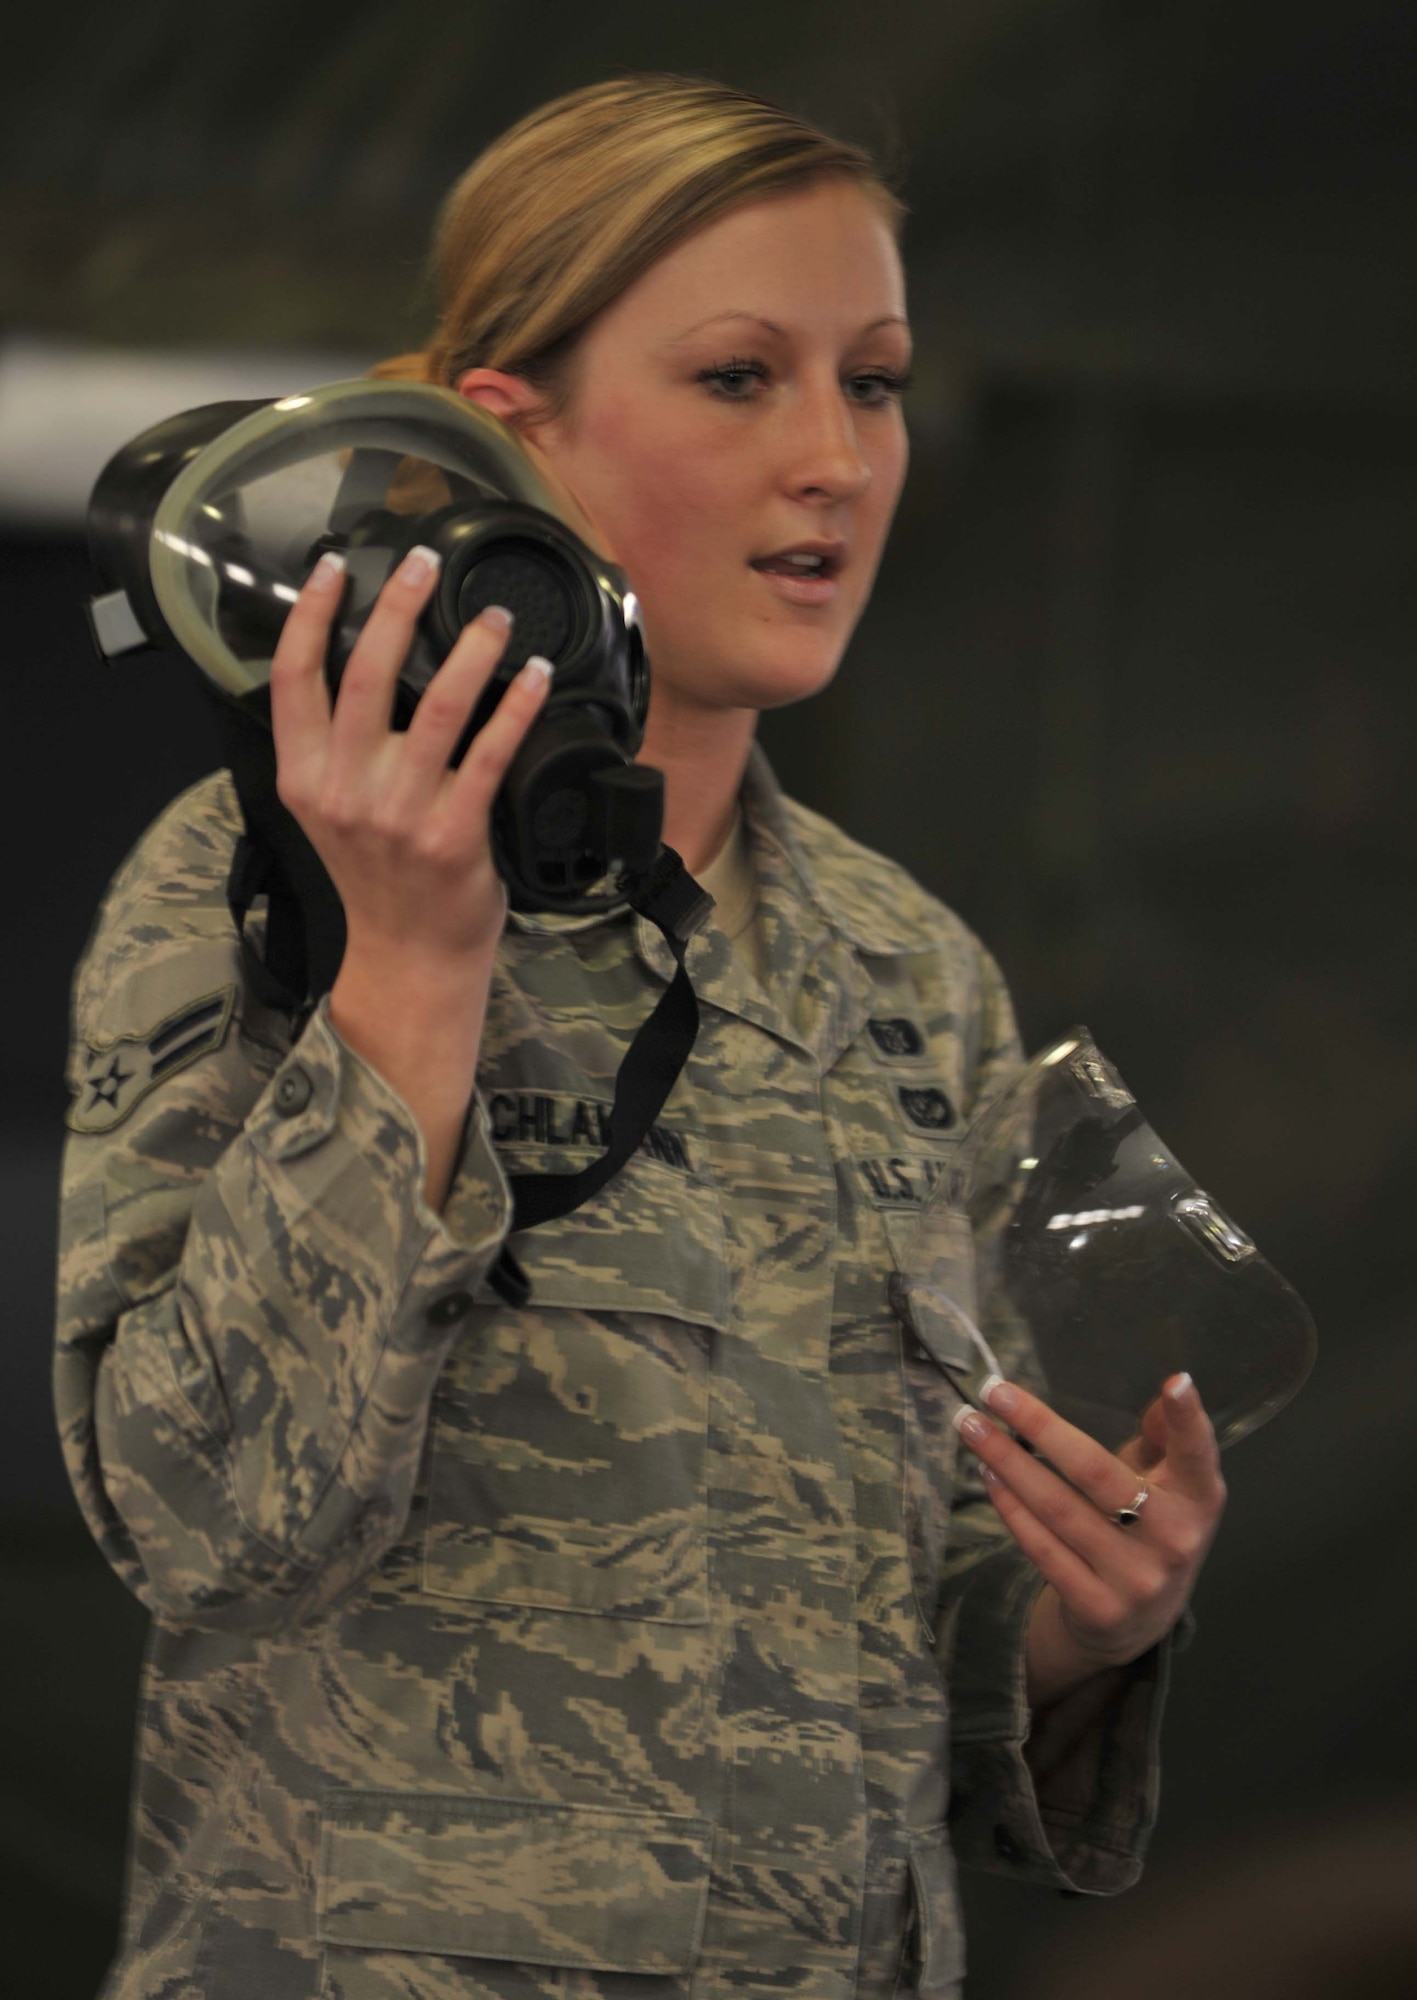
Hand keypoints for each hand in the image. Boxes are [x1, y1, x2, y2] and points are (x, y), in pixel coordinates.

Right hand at [269, 544, 552, 1206]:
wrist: (408, 958)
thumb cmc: (376, 880)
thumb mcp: (328, 813)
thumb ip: (329, 749)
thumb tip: (355, 664)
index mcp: (304, 777)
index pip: (292, 679)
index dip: (311, 615)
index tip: (333, 567)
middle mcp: (345, 790)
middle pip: (365, 674)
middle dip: (397, 606)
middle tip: (424, 561)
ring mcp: (400, 813)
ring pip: (436, 705)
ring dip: (471, 649)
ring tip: (496, 617)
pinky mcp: (455, 834)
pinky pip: (491, 753)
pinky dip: (516, 706)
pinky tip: (536, 676)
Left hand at [952, 1372, 1225, 1707]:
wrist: (1138, 1625)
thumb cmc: (1148, 1530)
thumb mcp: (1168, 1486)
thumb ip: (1166, 1439)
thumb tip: (1166, 1394)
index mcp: (1198, 1501)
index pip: (1196, 1455)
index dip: (1188, 1419)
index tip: (1176, 1381)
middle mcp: (1174, 1540)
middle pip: (1096, 1472)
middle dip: (1038, 1425)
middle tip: (993, 1390)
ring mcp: (1135, 1579)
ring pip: (1058, 1508)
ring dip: (1007, 1461)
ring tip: (973, 1427)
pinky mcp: (1097, 1607)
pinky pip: (1041, 1547)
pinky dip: (1010, 1506)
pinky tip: (989, 1476)